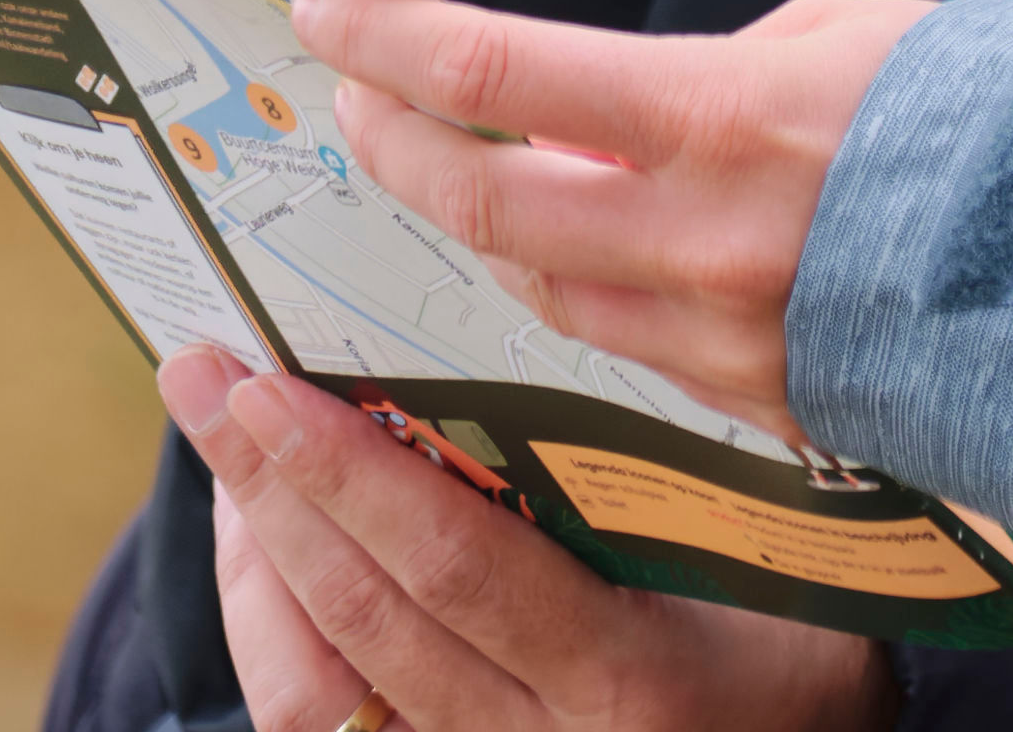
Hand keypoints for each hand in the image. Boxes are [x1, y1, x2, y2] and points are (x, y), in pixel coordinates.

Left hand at [165, 348, 892, 731]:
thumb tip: (607, 321)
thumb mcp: (786, 573)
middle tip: (202, 378)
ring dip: (256, 563)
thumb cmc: (810, 668)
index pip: (463, 569)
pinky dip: (276, 633)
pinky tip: (265, 552)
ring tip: (225, 450)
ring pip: (319, 692)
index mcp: (630, 681)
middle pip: (364, 619)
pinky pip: (327, 729)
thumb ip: (700, 481)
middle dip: (267, 490)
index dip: (352, 478)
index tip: (273, 385)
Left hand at [296, 0, 938, 446]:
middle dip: (396, 150)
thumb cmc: (987, 117)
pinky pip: (630, 348)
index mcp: (717, 117)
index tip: (329, 15)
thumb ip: (711, 74)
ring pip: (543, 292)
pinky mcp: (758, 404)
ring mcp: (723, 338)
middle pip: (484, 208)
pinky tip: (572, 251)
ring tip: (444, 173)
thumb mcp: (836, 37)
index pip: (500, 79)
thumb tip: (624, 111)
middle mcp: (700, 239)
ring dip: (479, 230)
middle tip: (352, 105)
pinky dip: (582, 292)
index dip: (393, 47)